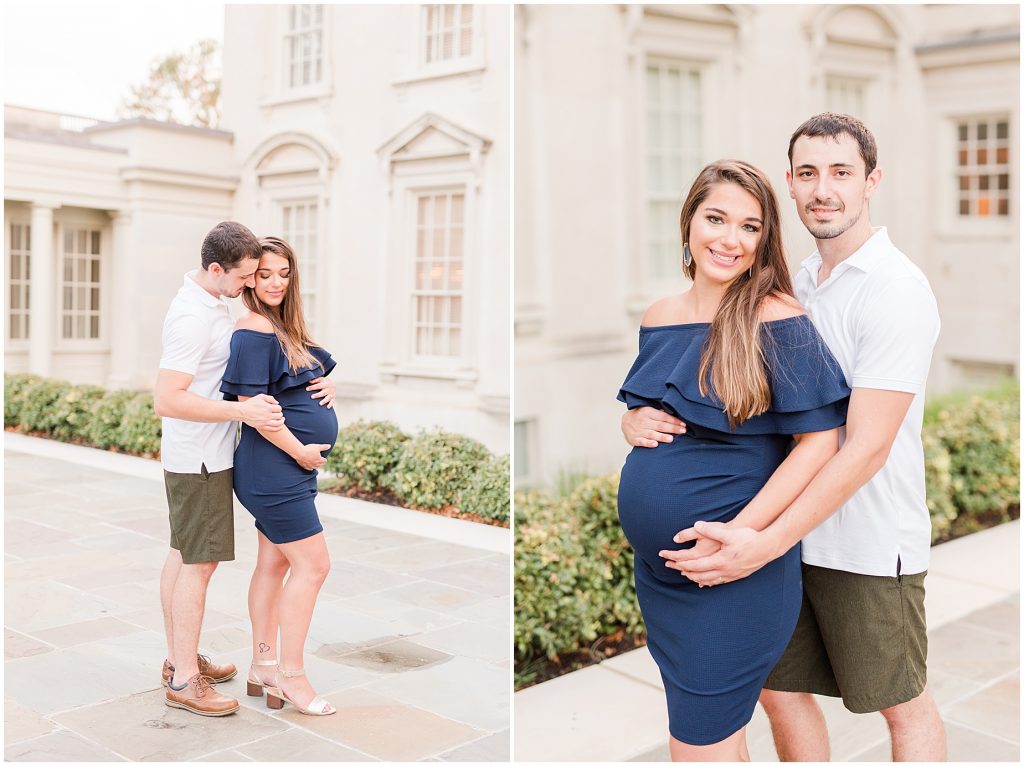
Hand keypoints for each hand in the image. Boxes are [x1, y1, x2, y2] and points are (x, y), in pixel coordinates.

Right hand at [239, 394, 283, 430]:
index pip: (279, 408)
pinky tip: (279, 425)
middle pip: (280, 415)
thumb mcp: (260, 397)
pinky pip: (274, 429)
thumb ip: (270, 398)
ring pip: (279, 423)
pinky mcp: (262, 427)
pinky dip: (278, 427)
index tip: (276, 408)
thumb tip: (277, 403)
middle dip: (279, 413)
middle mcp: (267, 415)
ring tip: (282, 419)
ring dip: (282, 421)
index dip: (278, 408)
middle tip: (277, 413)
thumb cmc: (251, 403)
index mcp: (267, 408)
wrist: (242, 412)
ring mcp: (265, 422)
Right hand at [294, 443, 330, 470]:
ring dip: (316, 465)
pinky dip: (310, 468)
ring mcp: (310, 466)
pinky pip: (309, 469)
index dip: (324, 459)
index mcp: (320, 460)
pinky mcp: (305, 466)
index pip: (324, 461)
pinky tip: (310, 467)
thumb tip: (329, 446)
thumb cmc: (309, 449)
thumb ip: (324, 447)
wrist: (300, 453)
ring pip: (315, 467)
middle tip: (320, 460)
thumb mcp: (318, 447)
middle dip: (320, 462)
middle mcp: (316, 464)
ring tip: (315, 463)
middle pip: (320, 464)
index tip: (323, 457)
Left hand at [307, 376, 335, 408]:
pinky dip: (330, 404)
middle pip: (323, 392)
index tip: (307, 389)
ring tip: (320, 404)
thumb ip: (315, 380)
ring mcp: (332, 394)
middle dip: (318, 395)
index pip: (318, 386)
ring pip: (328, 398)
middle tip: (312, 397)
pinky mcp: (333, 398)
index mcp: (325, 384)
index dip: (312, 387)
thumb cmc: (324, 382)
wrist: (334, 384)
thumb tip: (309, 381)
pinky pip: (332, 401)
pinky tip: (327, 407)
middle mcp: (329, 389)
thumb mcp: (320, 379)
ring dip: (324, 401)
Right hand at [621, 406, 685, 447]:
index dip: (674, 420)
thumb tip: (676, 414)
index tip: (683, 424)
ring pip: (652, 434)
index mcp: (648, 412)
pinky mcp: (634, 439)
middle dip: (672, 428)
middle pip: (660, 425)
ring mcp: (639, 430)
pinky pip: (642, 441)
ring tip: (671, 439)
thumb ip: (660, 413)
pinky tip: (655, 444)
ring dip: (662, 436)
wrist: (624, 421)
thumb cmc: (641, 416)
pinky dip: (648, 443)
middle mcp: (643, 421)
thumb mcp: (649, 410)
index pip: (663, 416)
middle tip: (682, 431)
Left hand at [658, 521, 773, 585]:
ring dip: (696, 578)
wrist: (767, 548)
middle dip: (685, 572)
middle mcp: (724, 570)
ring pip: (709, 580)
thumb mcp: (728, 533)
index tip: (671, 561)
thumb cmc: (749, 539)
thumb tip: (696, 525)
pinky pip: (719, 582)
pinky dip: (709, 582)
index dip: (681, 564)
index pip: (695, 565)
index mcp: (719, 560)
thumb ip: (710, 530)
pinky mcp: (737, 575)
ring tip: (687, 576)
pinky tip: (707, 581)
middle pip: (700, 575)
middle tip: (674, 569)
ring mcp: (731, 575)